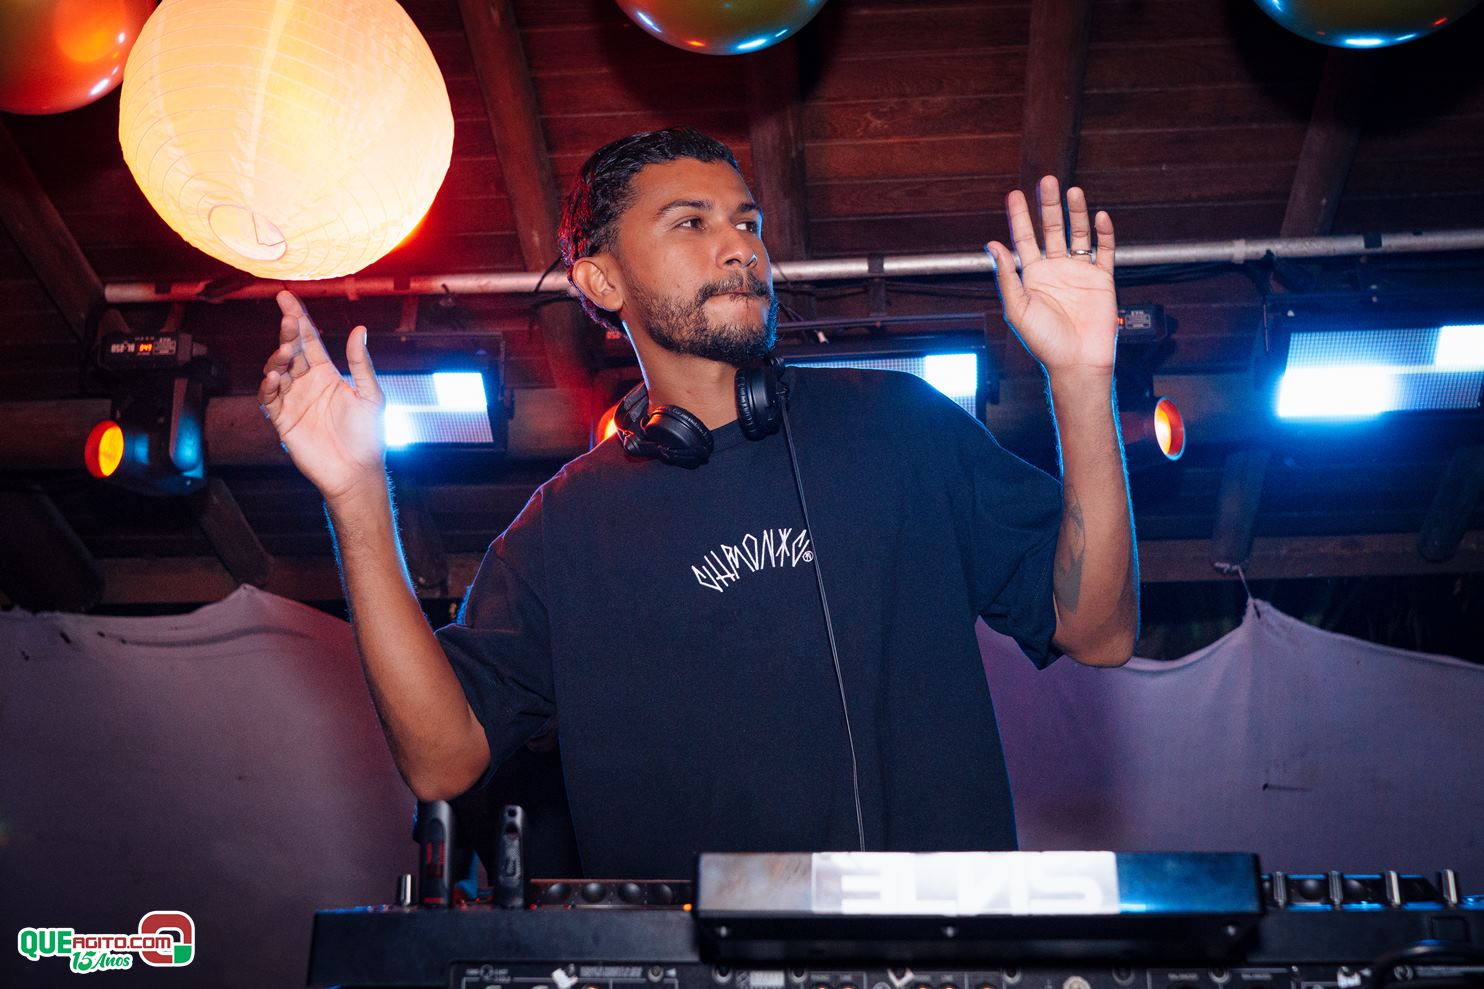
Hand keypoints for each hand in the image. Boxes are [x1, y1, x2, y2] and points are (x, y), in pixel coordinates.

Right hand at [259, 290, 385, 504]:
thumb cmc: (368, 436)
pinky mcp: (283, 420)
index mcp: (328, 374)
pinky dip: (269, 387)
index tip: (285, 297)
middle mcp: (307, 384)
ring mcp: (293, 400)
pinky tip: (275, 378)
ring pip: (277, 370)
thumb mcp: (371, 395)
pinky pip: (270, 399)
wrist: (356, 472)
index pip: (309, 340)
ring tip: (285, 351)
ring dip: (278, 358)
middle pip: (291, 351)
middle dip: (287, 333)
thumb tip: (360, 329)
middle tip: (289, 319)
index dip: (298, 318)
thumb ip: (361, 364)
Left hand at [985, 177, 1117, 379]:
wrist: (1077, 362)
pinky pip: (1104, 251)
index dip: (1019, 217)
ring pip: (1078, 234)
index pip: (1023, 239)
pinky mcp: (1102, 279)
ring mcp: (1079, 273)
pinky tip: (1100, 218)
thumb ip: (1006, 276)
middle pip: (1051, 230)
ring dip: (1076, 213)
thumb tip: (992, 246)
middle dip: (1048, 206)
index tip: (1014, 194)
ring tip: (1072, 191)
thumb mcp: (1017, 308)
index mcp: (1032, 277)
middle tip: (1047, 180)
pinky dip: (1103, 234)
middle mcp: (1055, 270)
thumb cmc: (1044, 342)